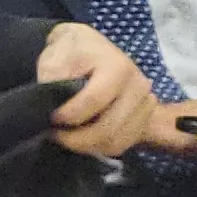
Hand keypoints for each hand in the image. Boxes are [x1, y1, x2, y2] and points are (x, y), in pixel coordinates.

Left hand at [37, 23, 160, 159]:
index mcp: (118, 67)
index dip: (69, 115)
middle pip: (109, 128)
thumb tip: (52, 106)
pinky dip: (99, 147)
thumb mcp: (55, 58)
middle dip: (76, 138)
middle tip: (55, 134)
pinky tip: (82, 138)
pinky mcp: (144, 119)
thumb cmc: (71, 52)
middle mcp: (139, 86)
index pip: (94, 100)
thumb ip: (53, 81)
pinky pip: (122, 144)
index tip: (51, 118)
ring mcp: (145, 104)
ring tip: (66, 136)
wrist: (90, 49)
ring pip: (116, 141)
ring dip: (87, 145)